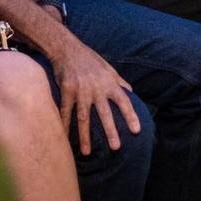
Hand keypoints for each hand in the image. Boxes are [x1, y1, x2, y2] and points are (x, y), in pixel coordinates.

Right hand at [50, 36, 142, 155]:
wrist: (66, 48)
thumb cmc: (89, 58)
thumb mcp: (108, 67)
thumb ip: (119, 81)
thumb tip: (131, 92)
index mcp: (109, 83)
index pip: (123, 101)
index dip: (130, 115)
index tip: (136, 131)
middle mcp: (96, 88)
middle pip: (105, 113)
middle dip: (110, 131)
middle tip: (116, 147)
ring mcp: (81, 91)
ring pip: (84, 117)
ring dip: (85, 136)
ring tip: (87, 152)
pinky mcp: (67, 91)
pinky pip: (66, 111)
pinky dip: (65, 125)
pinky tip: (65, 138)